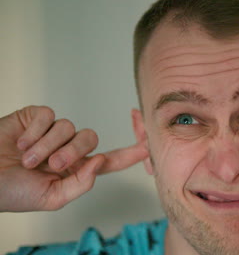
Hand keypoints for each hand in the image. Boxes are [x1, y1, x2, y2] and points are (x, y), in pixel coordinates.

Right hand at [0, 106, 147, 211]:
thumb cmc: (13, 192)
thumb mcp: (51, 198)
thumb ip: (80, 184)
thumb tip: (101, 162)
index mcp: (75, 170)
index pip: (109, 160)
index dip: (130, 154)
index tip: (148, 145)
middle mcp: (68, 149)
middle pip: (90, 139)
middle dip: (71, 153)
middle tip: (50, 165)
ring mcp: (52, 133)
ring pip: (69, 126)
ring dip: (47, 146)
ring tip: (28, 159)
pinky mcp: (36, 118)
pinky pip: (48, 116)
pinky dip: (34, 132)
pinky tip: (20, 142)